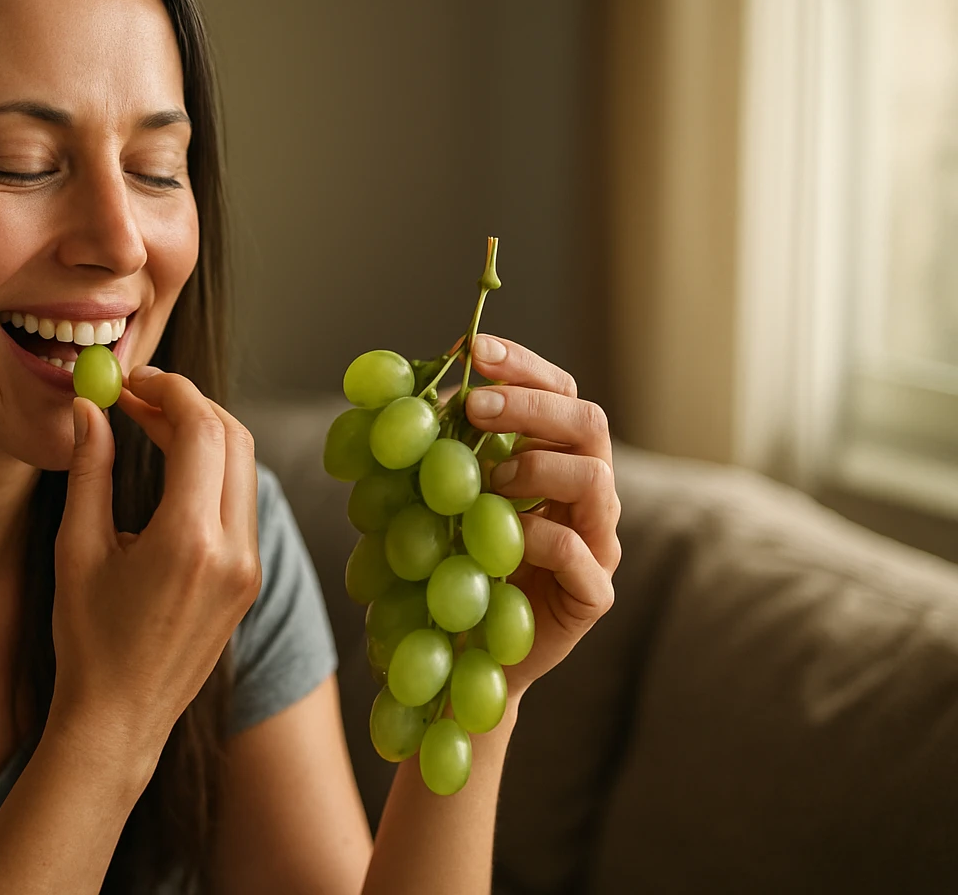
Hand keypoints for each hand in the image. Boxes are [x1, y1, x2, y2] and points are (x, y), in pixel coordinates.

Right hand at [49, 366, 261, 759]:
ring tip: (149, 424)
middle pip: (234, 439)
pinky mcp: (249, 579)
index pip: (202, 431)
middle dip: (190, 404)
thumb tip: (89, 408)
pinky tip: (170, 467)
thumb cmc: (87, 639)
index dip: (170, 391)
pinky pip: (240, 501)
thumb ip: (90, 471)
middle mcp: (233, 552)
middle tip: (140, 395)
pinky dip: (212, 470)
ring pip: (243, 467)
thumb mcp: (76, 550)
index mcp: (189, 543)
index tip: (132, 380)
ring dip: (203, 433)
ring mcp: (249, 568)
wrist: (120, 720)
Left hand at [461, 334, 619, 700]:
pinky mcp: (593, 594)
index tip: (476, 348)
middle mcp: (586, 494)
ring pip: (596, 480)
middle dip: (531, 405)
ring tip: (486, 481)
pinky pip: (578, 551)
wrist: (454, 653)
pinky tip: (496, 540)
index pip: (558, 393)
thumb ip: (429, 445)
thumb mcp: (427, 495)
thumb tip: (404, 383)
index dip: (522, 366)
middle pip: (588, 423)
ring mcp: (597, 543)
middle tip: (476, 408)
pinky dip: (535, 535)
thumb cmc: (445, 565)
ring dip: (535, 467)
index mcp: (554, 459)